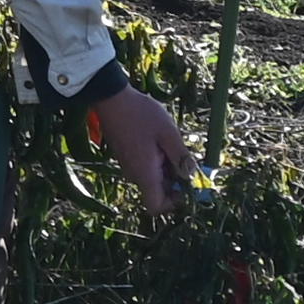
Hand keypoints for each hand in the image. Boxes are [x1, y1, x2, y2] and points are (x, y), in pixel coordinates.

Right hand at [85, 86, 194, 219]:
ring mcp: (127, 165)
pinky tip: (158, 138)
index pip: (156, 206)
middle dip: (173, 178)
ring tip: (168, 141)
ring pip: (151, 177)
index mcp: (145, 173)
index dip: (172, 202)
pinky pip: (144, 166)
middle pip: (157, 190)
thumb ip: (181, 157)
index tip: (185, 185)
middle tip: (180, 154)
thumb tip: (193, 176)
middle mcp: (134, 174)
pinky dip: (155, 158)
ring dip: (165, 166)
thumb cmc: (141, 115)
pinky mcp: (124, 156)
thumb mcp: (168, 133)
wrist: (111, 98)